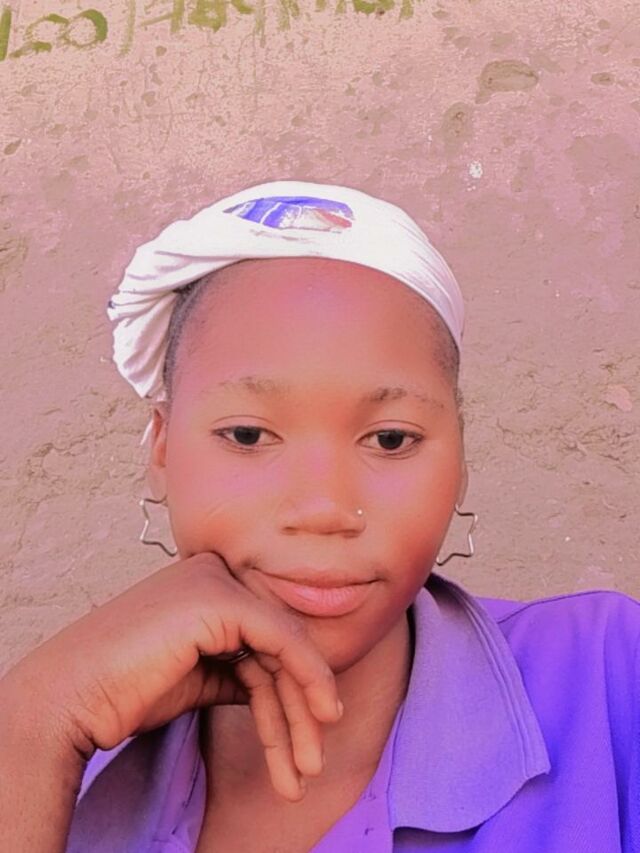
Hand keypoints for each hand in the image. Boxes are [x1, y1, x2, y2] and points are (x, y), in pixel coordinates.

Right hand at [3, 553, 341, 801]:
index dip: (288, 689)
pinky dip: (306, 679)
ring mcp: (214, 581)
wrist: (72, 698)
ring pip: (282, 647)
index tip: (306, 739)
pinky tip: (319, 716)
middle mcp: (212, 573)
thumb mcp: (197, 678)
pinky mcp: (218, 598)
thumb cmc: (124, 691)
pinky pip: (280, 639)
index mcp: (203, 584)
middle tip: (310, 764)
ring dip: (300, 712)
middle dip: (298, 706)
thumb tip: (277, 686)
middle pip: (274, 643)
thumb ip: (236, 671)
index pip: (261, 637)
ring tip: (307, 767)